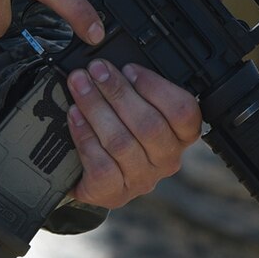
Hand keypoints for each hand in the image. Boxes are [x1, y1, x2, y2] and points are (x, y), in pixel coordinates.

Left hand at [63, 59, 203, 207]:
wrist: (89, 170)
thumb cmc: (119, 128)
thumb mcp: (135, 105)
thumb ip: (135, 86)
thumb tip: (112, 64)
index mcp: (181, 135)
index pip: (184, 112)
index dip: (156, 87)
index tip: (129, 68)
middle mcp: (167, 160)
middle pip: (148, 125)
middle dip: (117, 92)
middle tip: (96, 70)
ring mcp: (141, 180)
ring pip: (121, 142)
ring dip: (96, 108)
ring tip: (79, 86)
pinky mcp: (114, 194)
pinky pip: (100, 164)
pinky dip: (85, 135)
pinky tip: (74, 116)